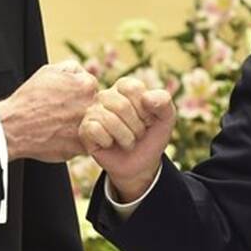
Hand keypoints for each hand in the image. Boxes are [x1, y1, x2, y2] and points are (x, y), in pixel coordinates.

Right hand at [0, 61, 97, 161]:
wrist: (13, 126)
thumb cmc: (29, 99)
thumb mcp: (49, 70)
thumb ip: (73, 68)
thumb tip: (85, 72)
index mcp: (87, 86)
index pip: (92, 88)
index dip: (78, 93)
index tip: (66, 99)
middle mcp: (91, 106)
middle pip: (96, 107)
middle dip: (83, 109)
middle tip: (63, 114)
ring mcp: (88, 128)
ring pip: (94, 127)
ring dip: (83, 126)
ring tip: (61, 126)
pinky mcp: (82, 148)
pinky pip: (88, 144)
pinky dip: (77, 142)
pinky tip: (61, 137)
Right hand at [79, 77, 174, 202]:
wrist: (141, 164)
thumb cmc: (151, 136)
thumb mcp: (166, 118)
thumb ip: (163, 102)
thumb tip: (146, 98)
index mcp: (125, 87)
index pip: (133, 89)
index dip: (145, 110)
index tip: (148, 120)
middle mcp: (106, 95)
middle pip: (121, 106)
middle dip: (137, 127)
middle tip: (138, 134)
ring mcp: (93, 112)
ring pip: (109, 120)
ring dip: (126, 138)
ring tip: (127, 141)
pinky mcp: (84, 129)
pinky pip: (95, 131)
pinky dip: (109, 142)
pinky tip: (110, 144)